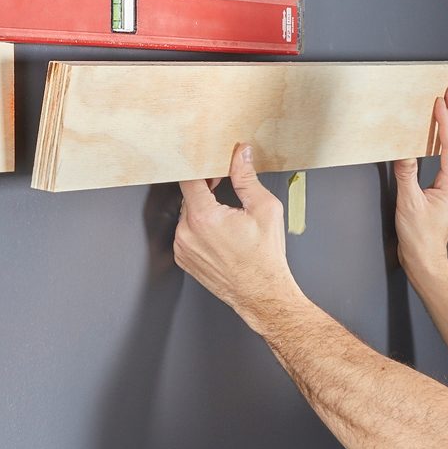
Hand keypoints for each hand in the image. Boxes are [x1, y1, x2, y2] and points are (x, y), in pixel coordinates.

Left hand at [174, 143, 303, 330]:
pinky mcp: (183, 259)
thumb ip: (246, 177)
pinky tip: (220, 234)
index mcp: (203, 217)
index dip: (202, 167)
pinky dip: (199, 228)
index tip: (213, 167)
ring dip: (202, 209)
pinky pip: (186, 234)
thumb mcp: (264, 209)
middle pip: (187, 196)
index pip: (189, 177)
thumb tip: (240, 154)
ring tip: (225, 216)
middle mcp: (186, 233)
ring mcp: (182, 248)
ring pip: (186, 215)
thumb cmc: (264, 259)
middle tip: (223, 187)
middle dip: (204, 188)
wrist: (262, 294)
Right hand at [394, 86, 447, 278]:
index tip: (439, 103)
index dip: (444, 123)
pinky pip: (447, 159)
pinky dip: (446, 142)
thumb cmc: (420, 238)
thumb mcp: (409, 204)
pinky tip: (443, 137)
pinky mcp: (444, 191)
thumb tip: (403, 151)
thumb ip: (406, 175)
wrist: (425, 259)